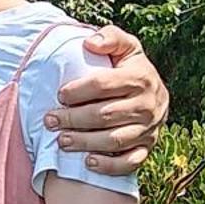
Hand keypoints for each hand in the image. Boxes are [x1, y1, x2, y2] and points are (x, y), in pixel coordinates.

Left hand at [47, 26, 169, 174]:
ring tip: (61, 141)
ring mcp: (149, 129)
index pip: (104, 85)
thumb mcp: (125, 47)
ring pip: (115, 140)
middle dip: (73, 119)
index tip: (59, 95)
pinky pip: (130, 162)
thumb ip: (110, 37)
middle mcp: (148, 105)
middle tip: (50, 120)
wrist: (154, 94)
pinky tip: (87, 162)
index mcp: (141, 78)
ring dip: (85, 142)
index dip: (78, 90)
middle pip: (105, 115)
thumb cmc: (129, 69)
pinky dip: (109, 165)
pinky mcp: (148, 148)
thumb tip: (90, 43)